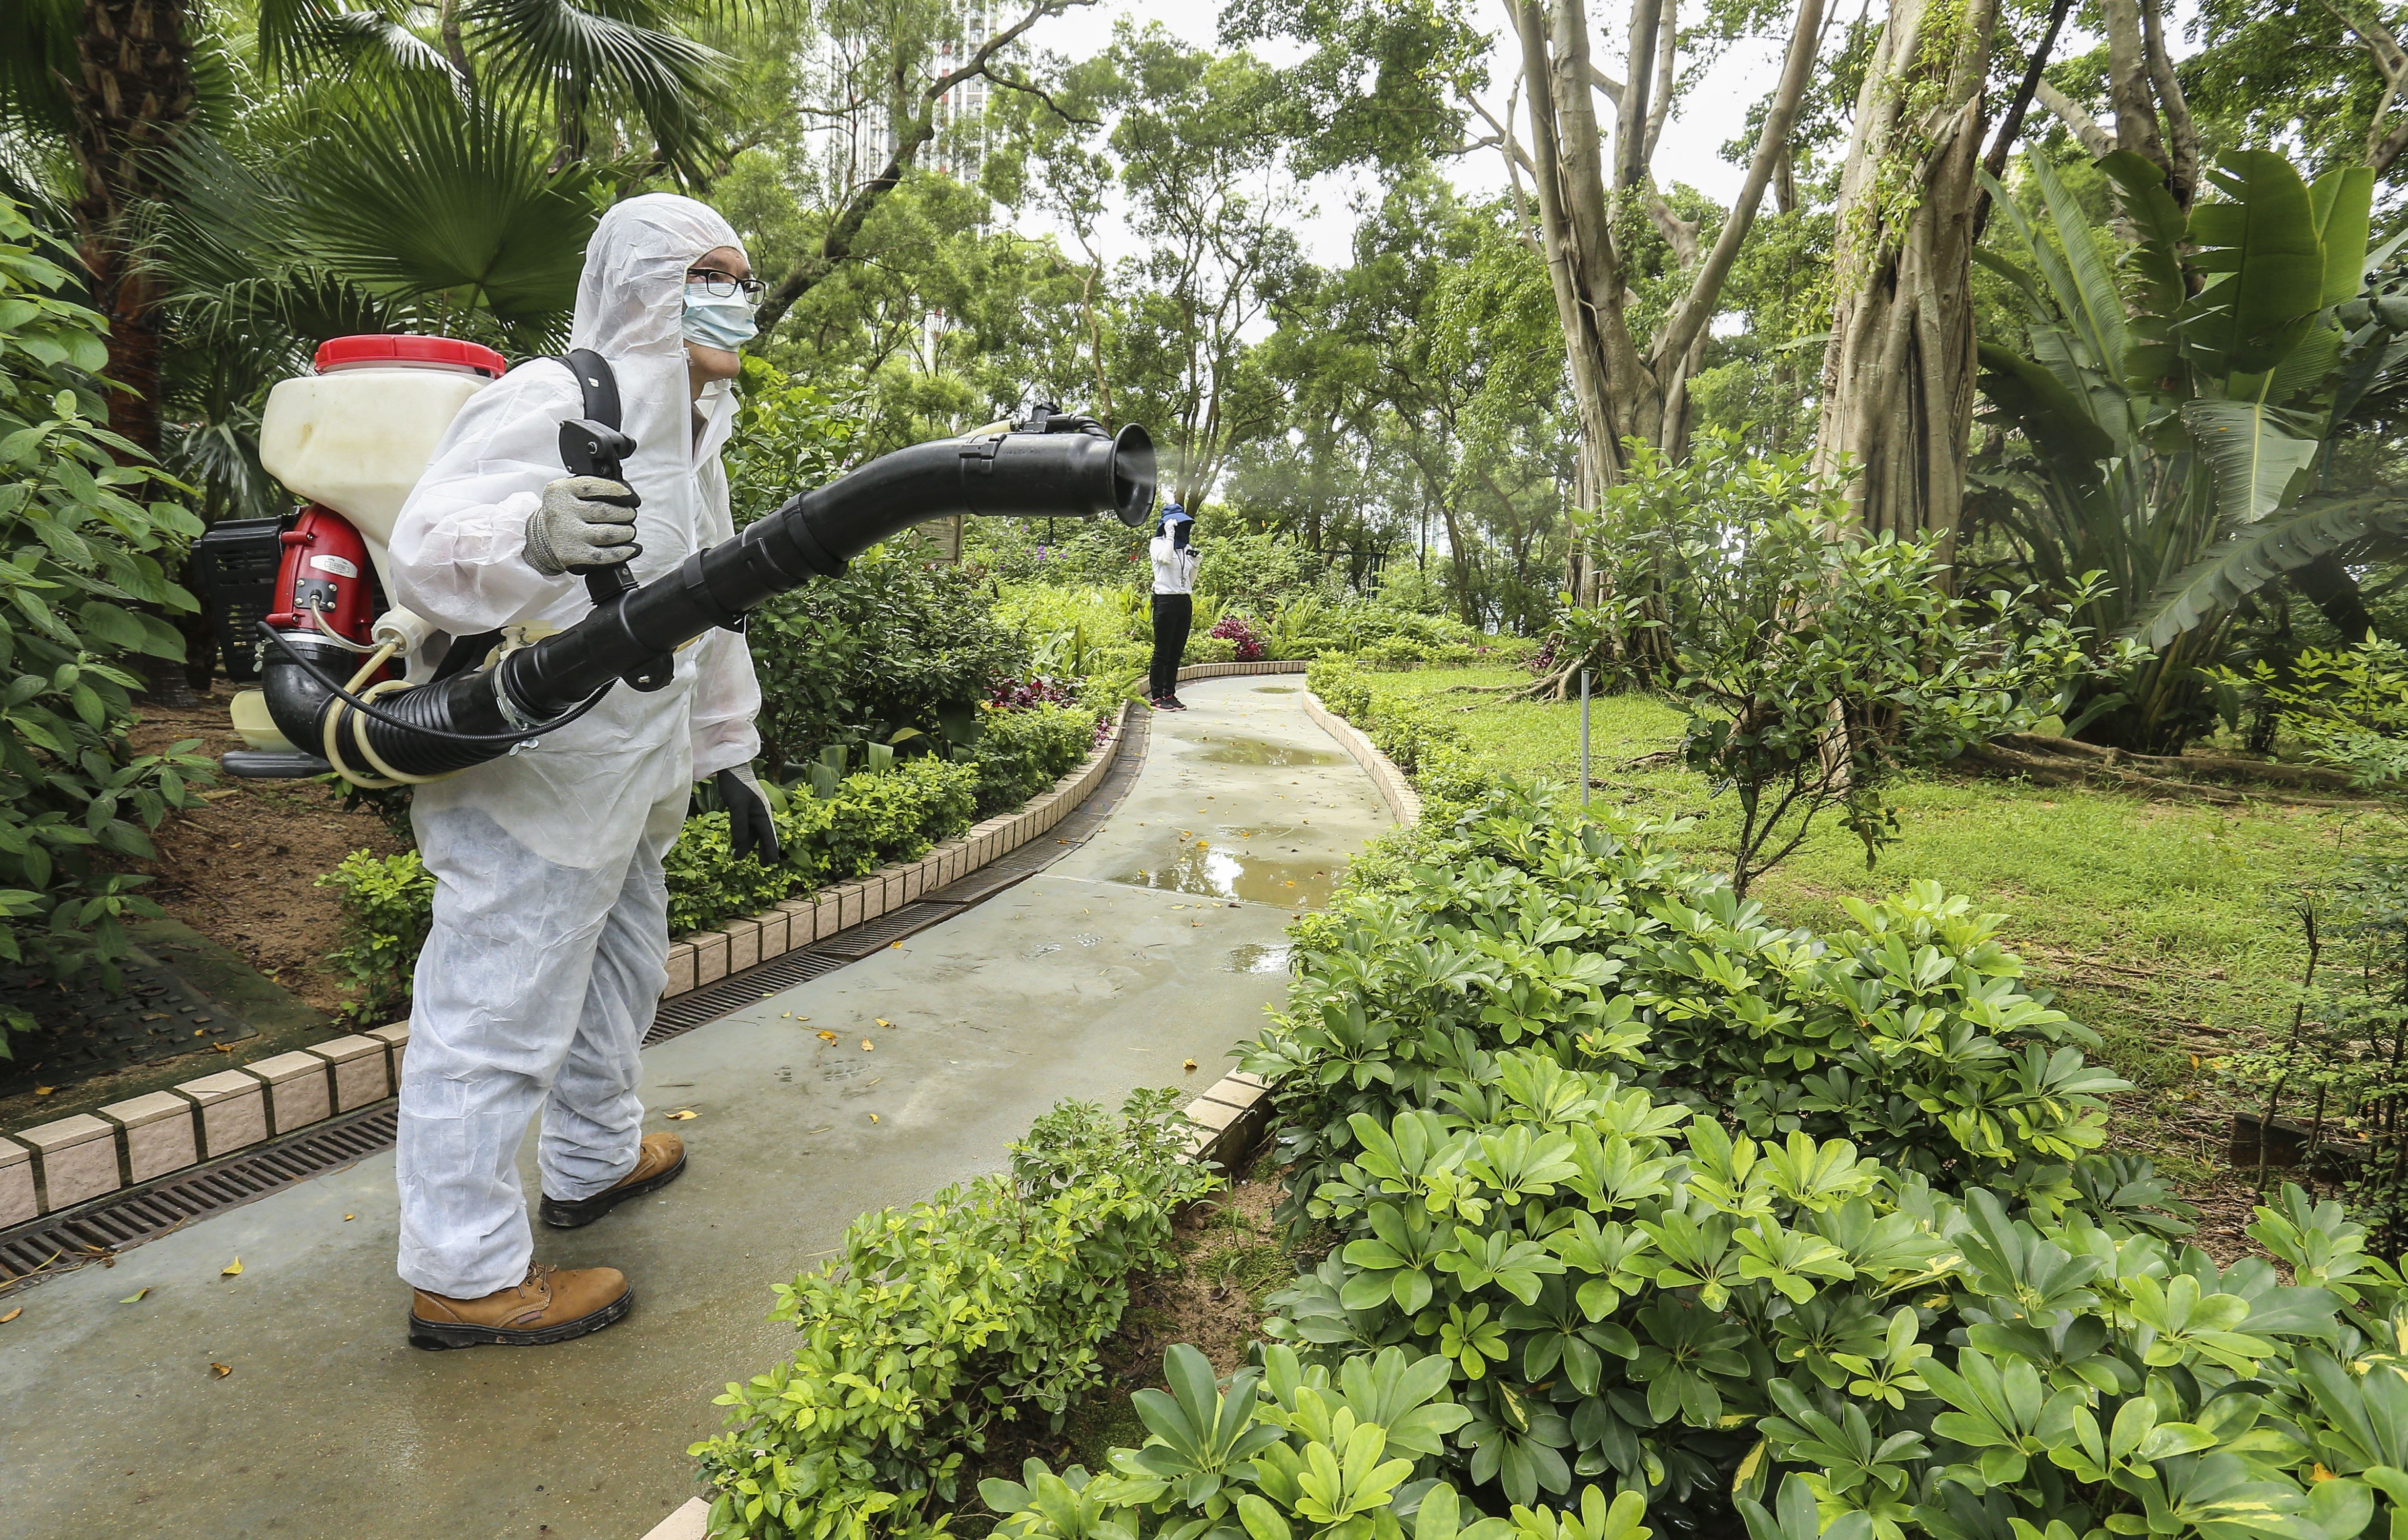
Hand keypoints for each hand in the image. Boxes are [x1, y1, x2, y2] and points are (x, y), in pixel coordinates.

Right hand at [524, 476, 638, 576]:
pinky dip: (624, 552)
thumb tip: (627, 496)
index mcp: (560, 491)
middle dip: (625, 514)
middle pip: (604, 511)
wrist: (545, 537)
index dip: (619, 491)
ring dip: (626, 532)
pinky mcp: (573, 556)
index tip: (631, 497)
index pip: (594, 486)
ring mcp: (567, 535)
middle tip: (629, 515)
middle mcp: (560, 512)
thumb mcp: (570, 492)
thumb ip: (594, 488)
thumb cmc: (567, 512)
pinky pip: (606, 555)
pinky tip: (632, 548)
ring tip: (628, 531)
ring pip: (609, 533)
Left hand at [717, 766, 780, 865]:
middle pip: (762, 836)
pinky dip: (740, 836)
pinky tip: (734, 843)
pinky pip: (743, 827)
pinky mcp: (742, 810)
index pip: (768, 834)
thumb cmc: (736, 784)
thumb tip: (740, 842)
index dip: (770, 848)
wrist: (730, 768)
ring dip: (745, 844)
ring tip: (737, 856)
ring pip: (750, 832)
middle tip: (765, 865)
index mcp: (762, 812)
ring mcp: (750, 812)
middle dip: (763, 850)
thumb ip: (739, 823)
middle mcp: (758, 814)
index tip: (774, 862)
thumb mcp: (737, 804)